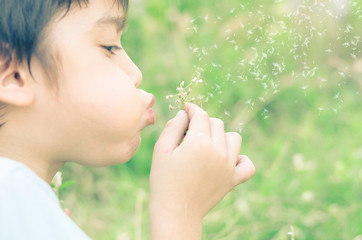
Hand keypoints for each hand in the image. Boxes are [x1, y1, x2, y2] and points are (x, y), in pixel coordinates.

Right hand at [149, 103, 254, 238]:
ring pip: (233, 138)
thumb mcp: (161, 150)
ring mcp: (229, 166)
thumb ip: (173, 127)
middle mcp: (218, 152)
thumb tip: (184, 114)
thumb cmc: (164, 180)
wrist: (175, 211)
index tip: (186, 108)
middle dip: (203, 122)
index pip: (201, 115)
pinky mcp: (233, 180)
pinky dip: (240, 159)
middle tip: (190, 132)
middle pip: (217, 123)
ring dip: (221, 136)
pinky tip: (227, 159)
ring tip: (207, 145)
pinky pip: (247, 164)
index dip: (192, 109)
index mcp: (199, 143)